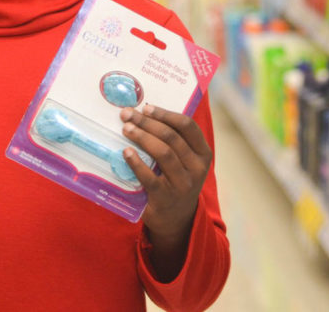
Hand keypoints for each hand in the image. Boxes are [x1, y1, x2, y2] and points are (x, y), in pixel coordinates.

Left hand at [120, 104, 211, 279]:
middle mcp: (197, 168)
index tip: (146, 107)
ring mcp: (183, 184)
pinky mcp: (166, 198)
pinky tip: (126, 153)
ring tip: (126, 129)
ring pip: (163, 153)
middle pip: (171, 137)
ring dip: (142, 137)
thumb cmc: (175, 181)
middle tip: (128, 115)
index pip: (188, 127)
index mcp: (203, 154)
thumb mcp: (184, 162)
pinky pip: (150, 177)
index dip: (166, 114)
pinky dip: (137, 163)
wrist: (176, 220)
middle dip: (147, 122)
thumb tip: (144, 113)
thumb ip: (173, 141)